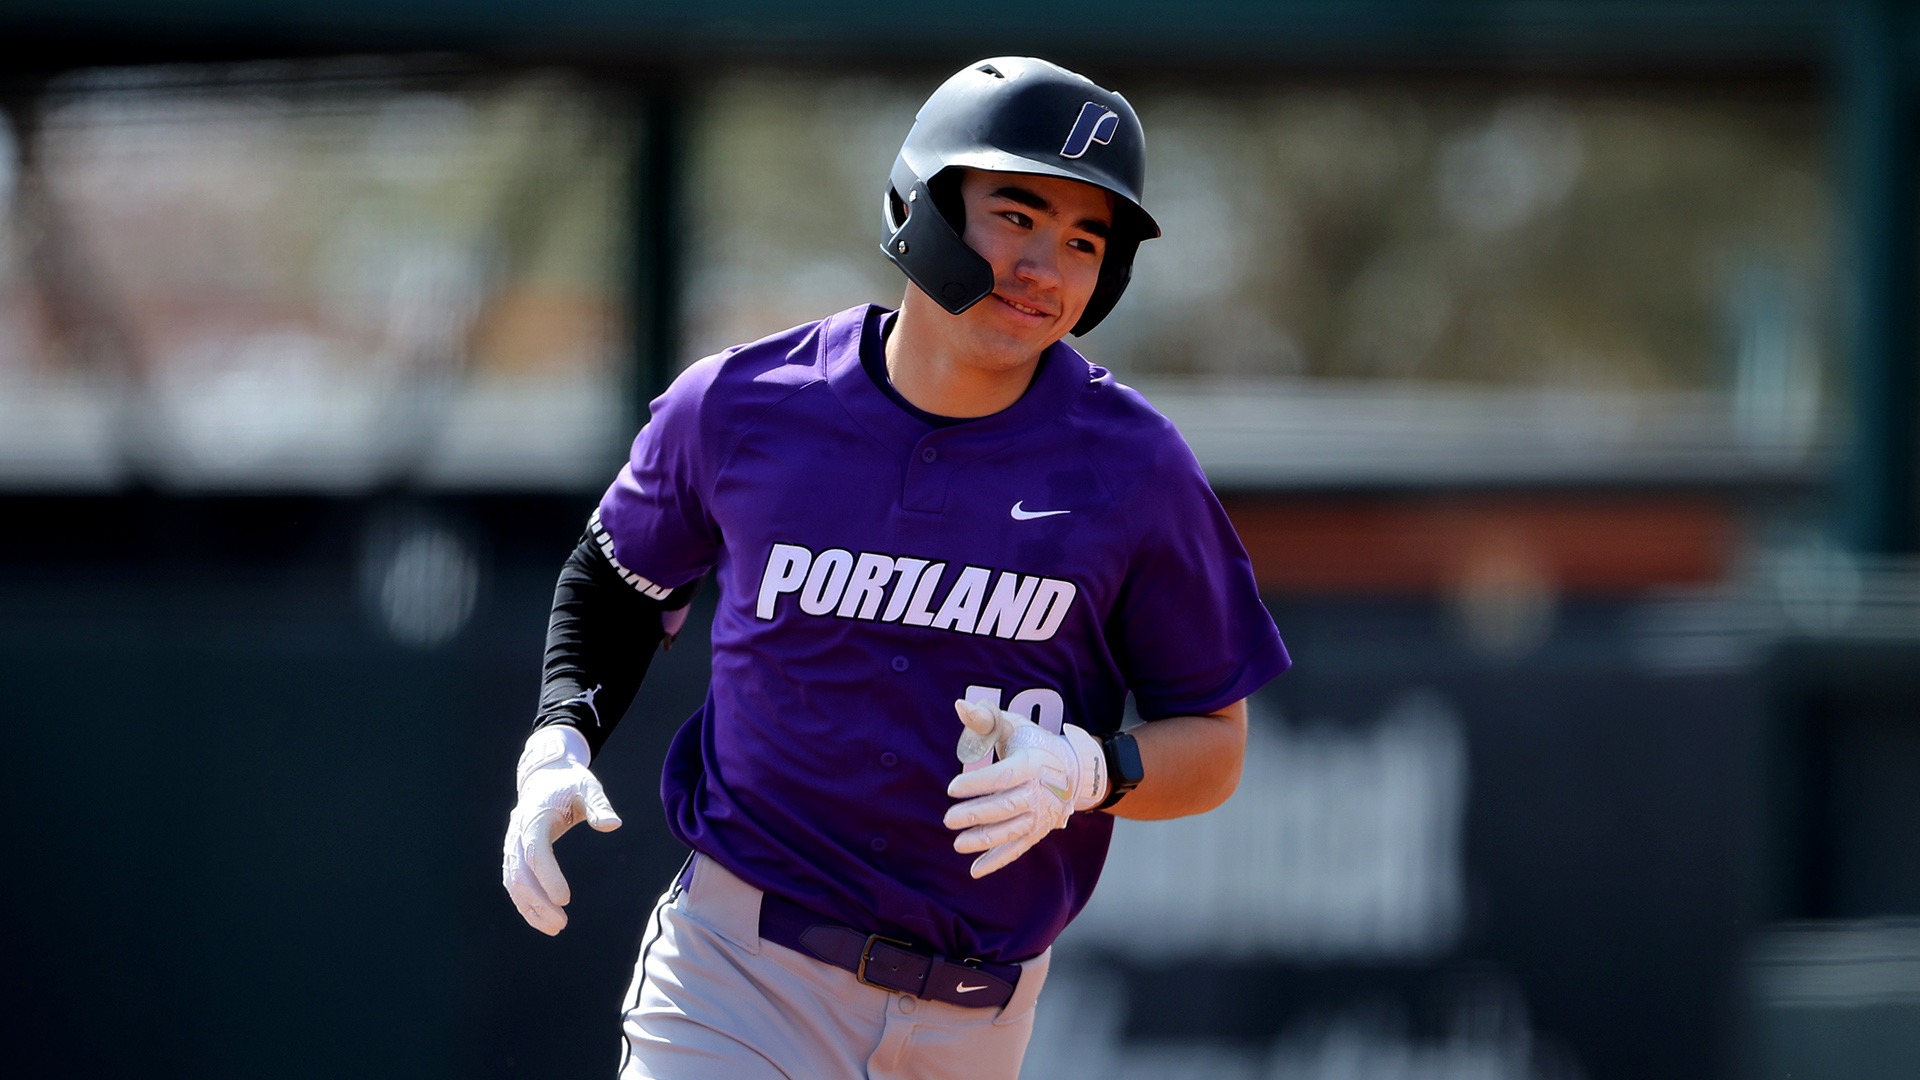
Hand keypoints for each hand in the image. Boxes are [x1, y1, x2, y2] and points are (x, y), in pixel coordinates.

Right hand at [502, 725, 622, 934]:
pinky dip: (524, 903)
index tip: (565, 900)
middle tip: (562, 924)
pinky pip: (513, 883)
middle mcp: (517, 833)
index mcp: (534, 817)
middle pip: (520, 874)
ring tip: (556, 929)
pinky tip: (542, 921)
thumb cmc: (570, 783)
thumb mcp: (588, 787)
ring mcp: (512, 845)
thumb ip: (599, 805)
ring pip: (513, 883)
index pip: (536, 852)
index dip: (548, 877)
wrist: (544, 776)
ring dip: (530, 909)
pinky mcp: (513, 854)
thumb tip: (614, 825)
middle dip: (539, 902)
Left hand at [943, 700, 1106, 877]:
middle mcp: (1040, 792)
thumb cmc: (1033, 744)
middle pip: (1006, 807)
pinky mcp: (1039, 831)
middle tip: (948, 819)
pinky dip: (998, 861)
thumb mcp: (1013, 726)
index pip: (1003, 776)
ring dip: (984, 840)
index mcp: (1032, 763)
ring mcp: (1041, 815)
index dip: (977, 782)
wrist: (1073, 769)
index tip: (952, 788)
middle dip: (976, 815)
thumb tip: (959, 705)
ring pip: (1011, 831)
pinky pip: (1018, 849)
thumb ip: (985, 718)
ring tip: (957, 843)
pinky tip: (975, 870)